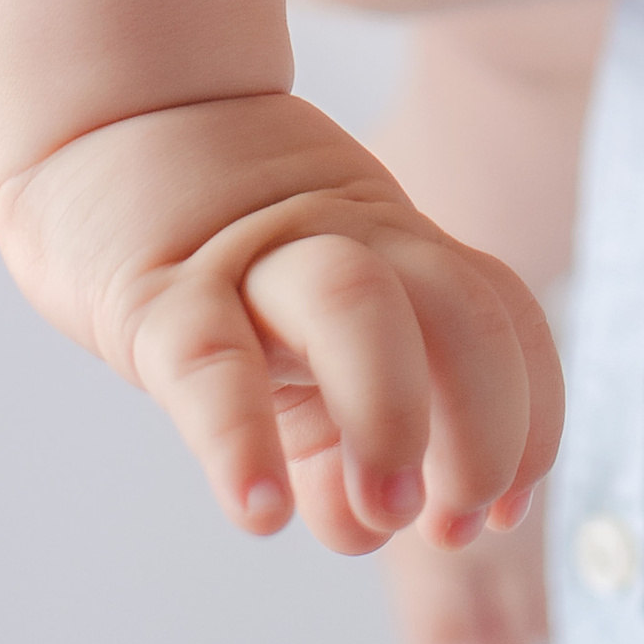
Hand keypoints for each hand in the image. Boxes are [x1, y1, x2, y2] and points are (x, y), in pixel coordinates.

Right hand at [0, 88, 561, 557]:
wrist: (113, 120)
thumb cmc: (219, 250)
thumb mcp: (306, 329)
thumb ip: (343, 423)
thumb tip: (369, 524)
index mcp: (394, 247)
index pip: (503, 317)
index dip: (530, 418)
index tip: (506, 511)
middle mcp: (343, 241)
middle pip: (458, 306)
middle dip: (484, 427)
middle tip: (454, 524)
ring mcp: (252, 258)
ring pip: (353, 303)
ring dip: (391, 417)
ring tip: (385, 512)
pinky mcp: (156, 290)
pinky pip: (209, 361)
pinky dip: (240, 440)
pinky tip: (260, 511)